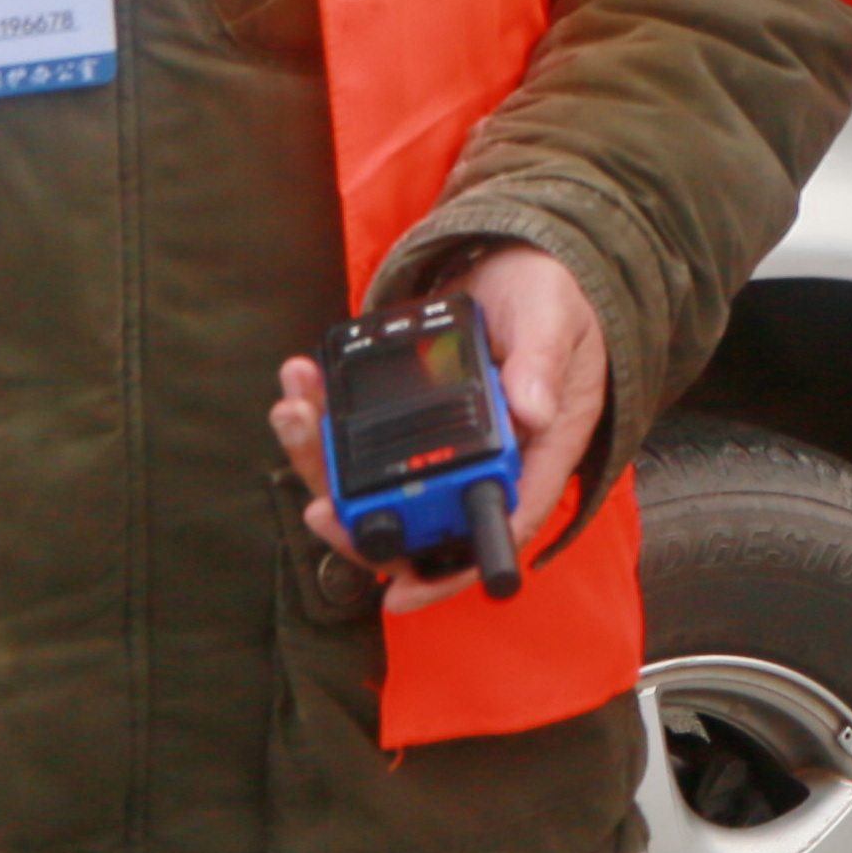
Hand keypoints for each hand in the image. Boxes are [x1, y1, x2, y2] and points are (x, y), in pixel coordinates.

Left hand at [267, 238, 608, 613]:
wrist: (518, 259)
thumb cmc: (552, 298)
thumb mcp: (555, 320)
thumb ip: (543, 362)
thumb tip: (531, 411)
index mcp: (533, 455)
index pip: (495, 529)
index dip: (449, 573)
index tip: (400, 593)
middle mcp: (479, 462)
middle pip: (416, 520)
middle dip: (358, 519)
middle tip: (318, 506)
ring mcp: (435, 442)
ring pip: (371, 482)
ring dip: (322, 461)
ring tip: (296, 412)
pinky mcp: (402, 415)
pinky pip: (353, 437)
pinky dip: (320, 418)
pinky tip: (301, 382)